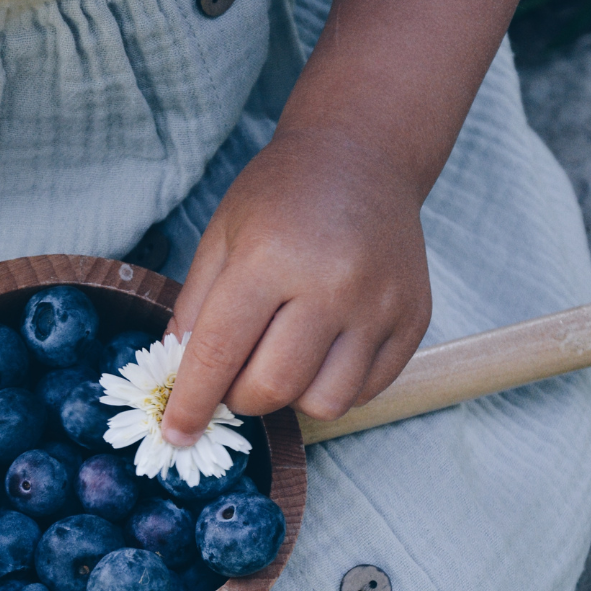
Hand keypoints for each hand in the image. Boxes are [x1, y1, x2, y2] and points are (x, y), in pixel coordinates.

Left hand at [162, 127, 431, 441]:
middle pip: (273, 388)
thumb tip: (178, 381)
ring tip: (281, 357)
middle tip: (233, 374)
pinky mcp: (414, 319)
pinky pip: (366, 390)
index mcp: (270, 258)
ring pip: (324, 403)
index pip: (220, 353)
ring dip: (290, 397)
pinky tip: (320, 349)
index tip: (176, 433)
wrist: (362, 157)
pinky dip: (332, 385)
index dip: (192, 402)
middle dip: (239, 398)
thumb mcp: (220, 237)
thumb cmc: (279, 196)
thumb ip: (194, 311)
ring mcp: (381, 305)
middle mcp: (333, 284)